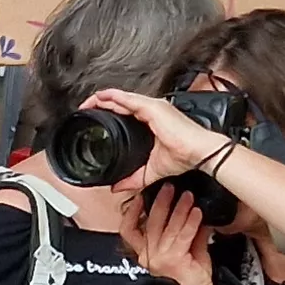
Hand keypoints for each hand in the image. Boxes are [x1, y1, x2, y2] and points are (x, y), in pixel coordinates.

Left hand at [77, 89, 230, 178]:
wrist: (199, 152)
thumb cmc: (185, 156)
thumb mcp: (151, 170)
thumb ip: (134, 178)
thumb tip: (117, 187)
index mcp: (152, 121)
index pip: (126, 112)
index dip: (109, 112)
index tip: (94, 118)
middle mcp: (152, 110)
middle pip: (121, 102)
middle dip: (101, 104)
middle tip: (86, 109)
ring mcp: (152, 107)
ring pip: (121, 98)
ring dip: (103, 98)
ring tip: (88, 102)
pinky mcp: (153, 107)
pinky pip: (127, 99)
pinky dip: (112, 97)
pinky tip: (100, 98)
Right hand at [132, 186, 215, 284]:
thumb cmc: (188, 281)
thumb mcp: (185, 250)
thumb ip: (188, 232)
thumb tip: (195, 212)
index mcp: (145, 252)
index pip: (129, 229)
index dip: (131, 212)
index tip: (139, 196)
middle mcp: (148, 254)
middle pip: (149, 222)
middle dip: (159, 201)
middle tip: (168, 186)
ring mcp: (159, 257)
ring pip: (167, 227)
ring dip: (178, 208)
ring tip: (187, 196)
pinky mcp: (174, 259)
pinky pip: (182, 235)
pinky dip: (191, 222)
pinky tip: (197, 212)